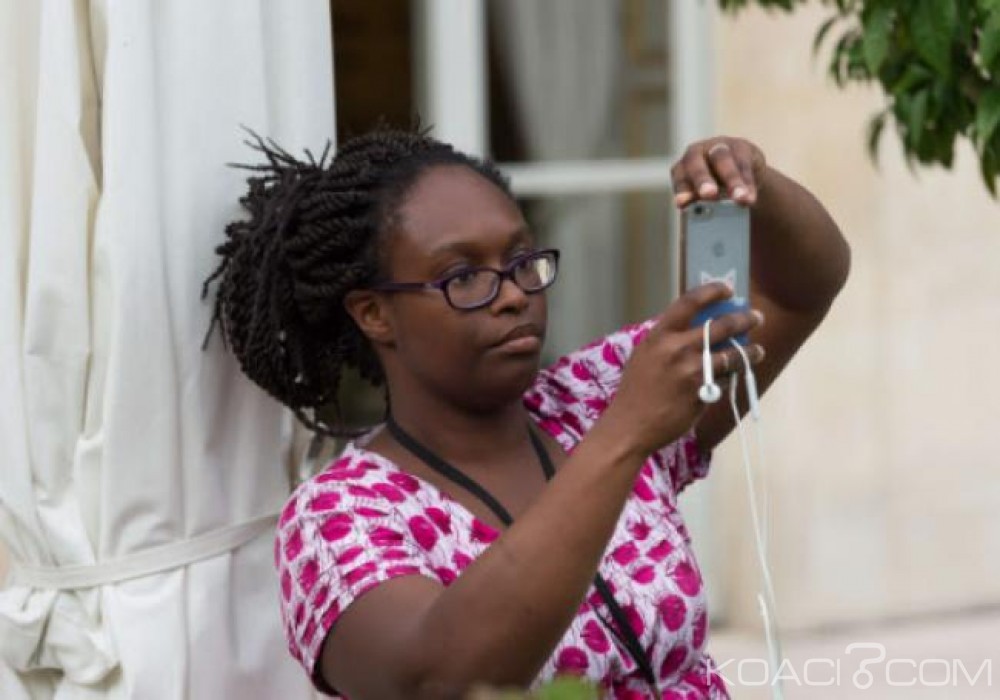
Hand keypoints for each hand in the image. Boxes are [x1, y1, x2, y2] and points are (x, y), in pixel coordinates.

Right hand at [607, 282, 764, 456]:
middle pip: (722, 326)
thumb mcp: (645, 354)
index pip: (690, 302)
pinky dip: (730, 377)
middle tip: (756, 317)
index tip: (727, 288)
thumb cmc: (635, 389)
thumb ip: (668, 338)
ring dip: (750, 352)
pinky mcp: (704, 394)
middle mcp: (679, 349)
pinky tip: (734, 375)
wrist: (631, 425)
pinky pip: (725, 380)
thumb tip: (695, 324)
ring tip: (758, 350)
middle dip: (744, 319)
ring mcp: (693, 373)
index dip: (712, 291)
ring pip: (733, 356)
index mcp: (660, 335)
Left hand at [671, 136, 767, 207]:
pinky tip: (750, 197)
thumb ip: (698, 212)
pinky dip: (748, 182)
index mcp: (682, 168)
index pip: (679, 178)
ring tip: (740, 199)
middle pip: (696, 164)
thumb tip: (693, 240)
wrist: (741, 175)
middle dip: (702, 180)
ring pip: (723, 160)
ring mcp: (719, 147)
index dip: (681, 189)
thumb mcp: (704, 201)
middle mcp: (697, 154)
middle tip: (708, 195)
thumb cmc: (715, 191)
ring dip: (732, 180)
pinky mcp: (741, 148)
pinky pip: (744, 164)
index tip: (682, 204)